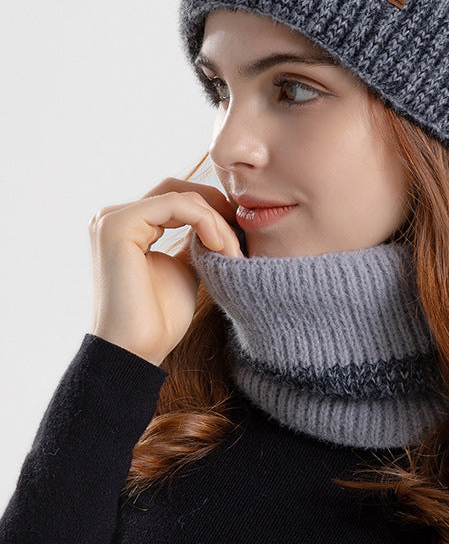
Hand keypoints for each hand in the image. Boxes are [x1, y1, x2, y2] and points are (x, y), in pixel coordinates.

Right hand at [89, 177, 242, 365]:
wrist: (140, 352)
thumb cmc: (161, 318)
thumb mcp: (186, 266)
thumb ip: (194, 239)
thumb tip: (218, 215)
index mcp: (128, 226)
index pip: (178, 199)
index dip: (214, 211)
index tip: (241, 233)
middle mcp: (113, 217)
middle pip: (181, 191)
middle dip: (218, 211)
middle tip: (242, 238)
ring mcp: (112, 219)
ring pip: (182, 198)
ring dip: (216, 220)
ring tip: (233, 250)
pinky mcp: (117, 225)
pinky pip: (175, 204)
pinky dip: (205, 220)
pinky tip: (220, 245)